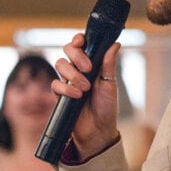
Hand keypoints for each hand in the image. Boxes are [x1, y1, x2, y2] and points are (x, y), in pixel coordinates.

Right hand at [51, 36, 121, 157]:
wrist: (98, 131)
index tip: (81, 42)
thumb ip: (108, 64)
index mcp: (91, 64)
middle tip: (88, 68)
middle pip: (67, 51)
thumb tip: (115, 44)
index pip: (80, 45)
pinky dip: (65, 88)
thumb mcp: (110, 85)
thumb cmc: (106, 108)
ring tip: (85, 88)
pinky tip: (76, 95)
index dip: (78, 40)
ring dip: (72, 74)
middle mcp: (77, 70)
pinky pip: (55, 84)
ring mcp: (67, 81)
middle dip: (76, 56)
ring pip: (60, 65)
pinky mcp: (60, 95)